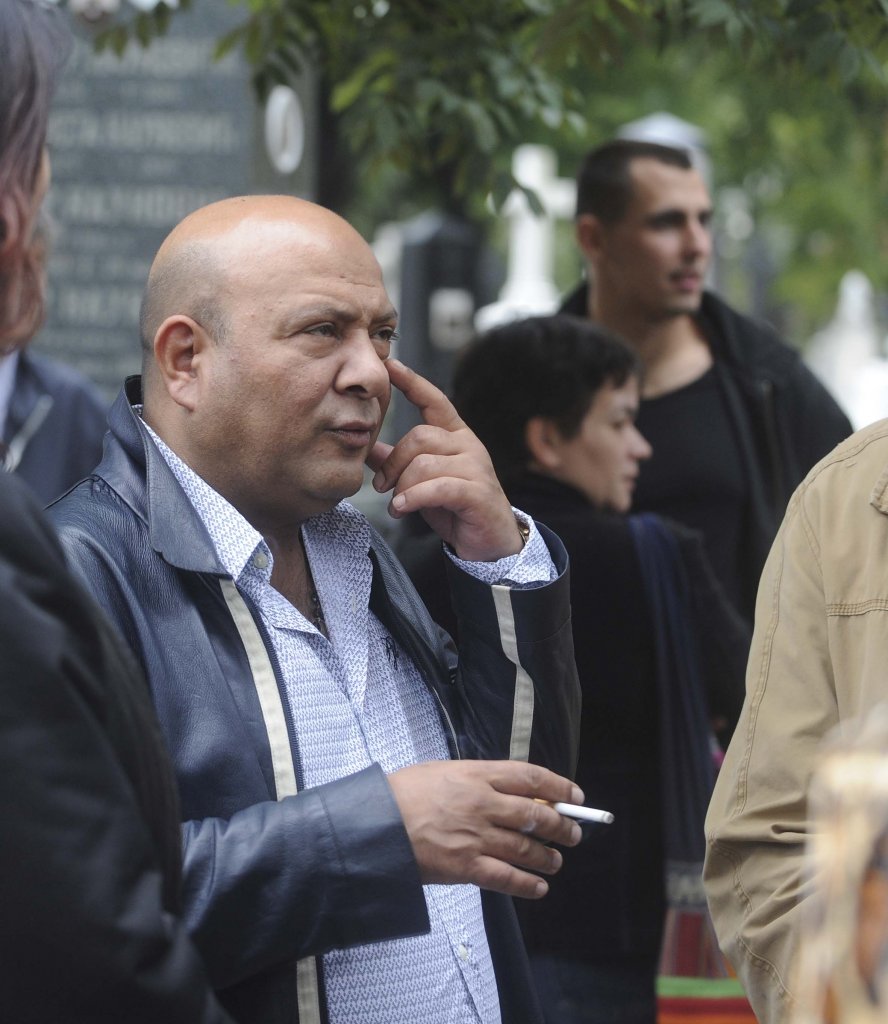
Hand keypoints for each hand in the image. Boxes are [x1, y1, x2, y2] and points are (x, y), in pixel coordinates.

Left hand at [366, 359, 524, 560]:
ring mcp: (476, 467)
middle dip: (393, 463)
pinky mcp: (477, 492)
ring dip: (402, 487)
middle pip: (419, 437)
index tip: (390, 365)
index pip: (434, 401)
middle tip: (382, 486)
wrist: (491, 541)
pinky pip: (438, 487)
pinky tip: (402, 509)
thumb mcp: (422, 480)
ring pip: (424, 463)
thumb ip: (398, 461)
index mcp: (456, 436)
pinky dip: (414, 498)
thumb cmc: (456, 507)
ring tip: (397, 505)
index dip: (412, 383)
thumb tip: (367, 446)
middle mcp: (468, 445)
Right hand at [387, 759, 584, 899]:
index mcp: (478, 775)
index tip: (575, 797)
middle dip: (561, 826)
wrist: (376, 823)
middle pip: (536, 814)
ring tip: (556, 861)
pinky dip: (528, 884)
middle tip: (572, 834)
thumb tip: (512, 792)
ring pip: (527, 848)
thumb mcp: (444, 771)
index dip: (559, 787)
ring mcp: (477, 837)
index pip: (531, 778)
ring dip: (548, 857)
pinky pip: (507, 877)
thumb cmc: (405, 793)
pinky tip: (539, 888)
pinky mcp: (467, 867)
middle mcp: (484, 804)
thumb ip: (478, 779)